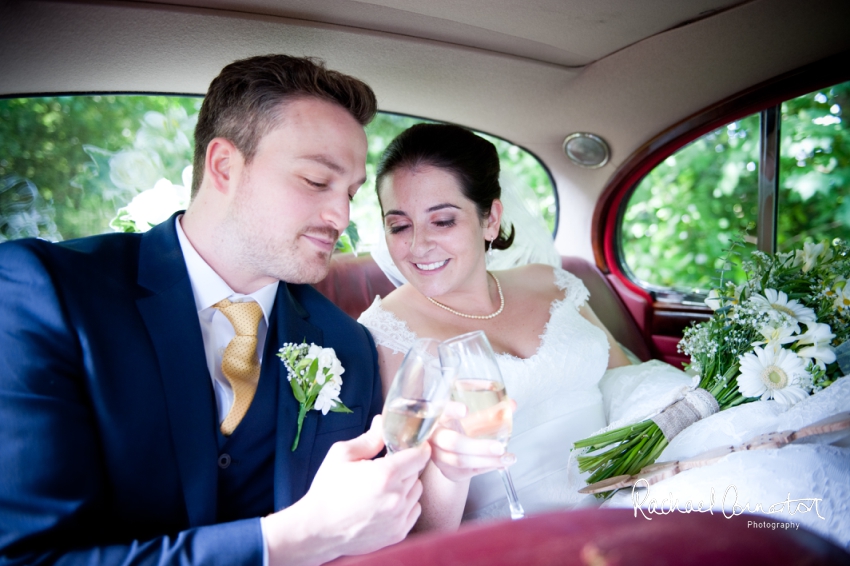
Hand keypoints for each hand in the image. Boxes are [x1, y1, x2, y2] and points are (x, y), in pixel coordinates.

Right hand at [264, 415, 429, 565]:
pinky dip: (405, 505)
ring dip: (406, 486)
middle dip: (405, 467)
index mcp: (385, 474)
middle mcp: (397, 497)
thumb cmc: (327, 490)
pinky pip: (414, 510)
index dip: (417, 447)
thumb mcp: (342, 455)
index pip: (420, 455)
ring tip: (382, 488)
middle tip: (385, 469)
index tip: (410, 446)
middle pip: (417, 472)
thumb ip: (369, 438)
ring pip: (416, 491)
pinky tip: (385, 504)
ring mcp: (399, 517)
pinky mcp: (398, 533)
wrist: (317, 530)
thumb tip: (383, 422)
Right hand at [428, 401, 516, 482]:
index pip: (440, 411)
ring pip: (461, 460)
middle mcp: (434, 437)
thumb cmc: (456, 428)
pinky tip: (501, 464)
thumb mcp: (469, 418)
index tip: (465, 410)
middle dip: (478, 447)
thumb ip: (489, 411)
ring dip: (487, 460)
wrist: (443, 452)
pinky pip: (468, 470)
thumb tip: (512, 404)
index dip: (451, 410)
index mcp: (437, 417)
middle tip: (499, 447)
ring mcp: (438, 456)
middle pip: (453, 443)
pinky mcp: (447, 470)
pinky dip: (487, 467)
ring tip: (507, 458)